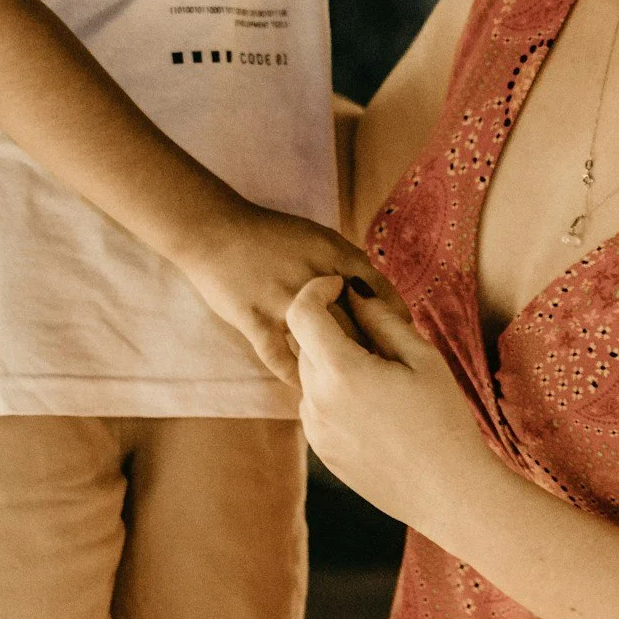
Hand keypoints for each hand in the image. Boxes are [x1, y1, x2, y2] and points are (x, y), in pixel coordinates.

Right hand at [174, 207, 391, 383]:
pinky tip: (308, 388)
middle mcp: (316, 279)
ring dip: (339, 365)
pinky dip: (296, 376)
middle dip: (374, 350)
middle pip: (358, 324)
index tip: (402, 343)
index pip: (380, 296)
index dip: (395, 323)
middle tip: (385, 372)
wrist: (216, 230)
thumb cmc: (270, 234)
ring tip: (352, 384)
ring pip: (324, 345)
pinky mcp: (256, 321)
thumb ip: (348, 265)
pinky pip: (281, 359)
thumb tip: (375, 296)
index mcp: (336, 256)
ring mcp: (285, 303)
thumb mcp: (319, 238)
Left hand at [288, 274, 500, 537]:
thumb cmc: (443, 419)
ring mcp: (316, 430)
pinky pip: (317, 406)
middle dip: (332, 328)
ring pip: (310, 375)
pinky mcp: (322, 451)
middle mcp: (317, 401)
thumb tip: (354, 293)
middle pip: (306, 342)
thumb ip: (381, 319)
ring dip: (333, 362)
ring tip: (381, 377)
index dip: (318, 289)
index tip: (342, 287)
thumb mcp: (421, 357)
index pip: (301, 311)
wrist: (448, 491)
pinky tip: (376, 407)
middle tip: (378, 336)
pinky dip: (335, 393)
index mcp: (341, 372)